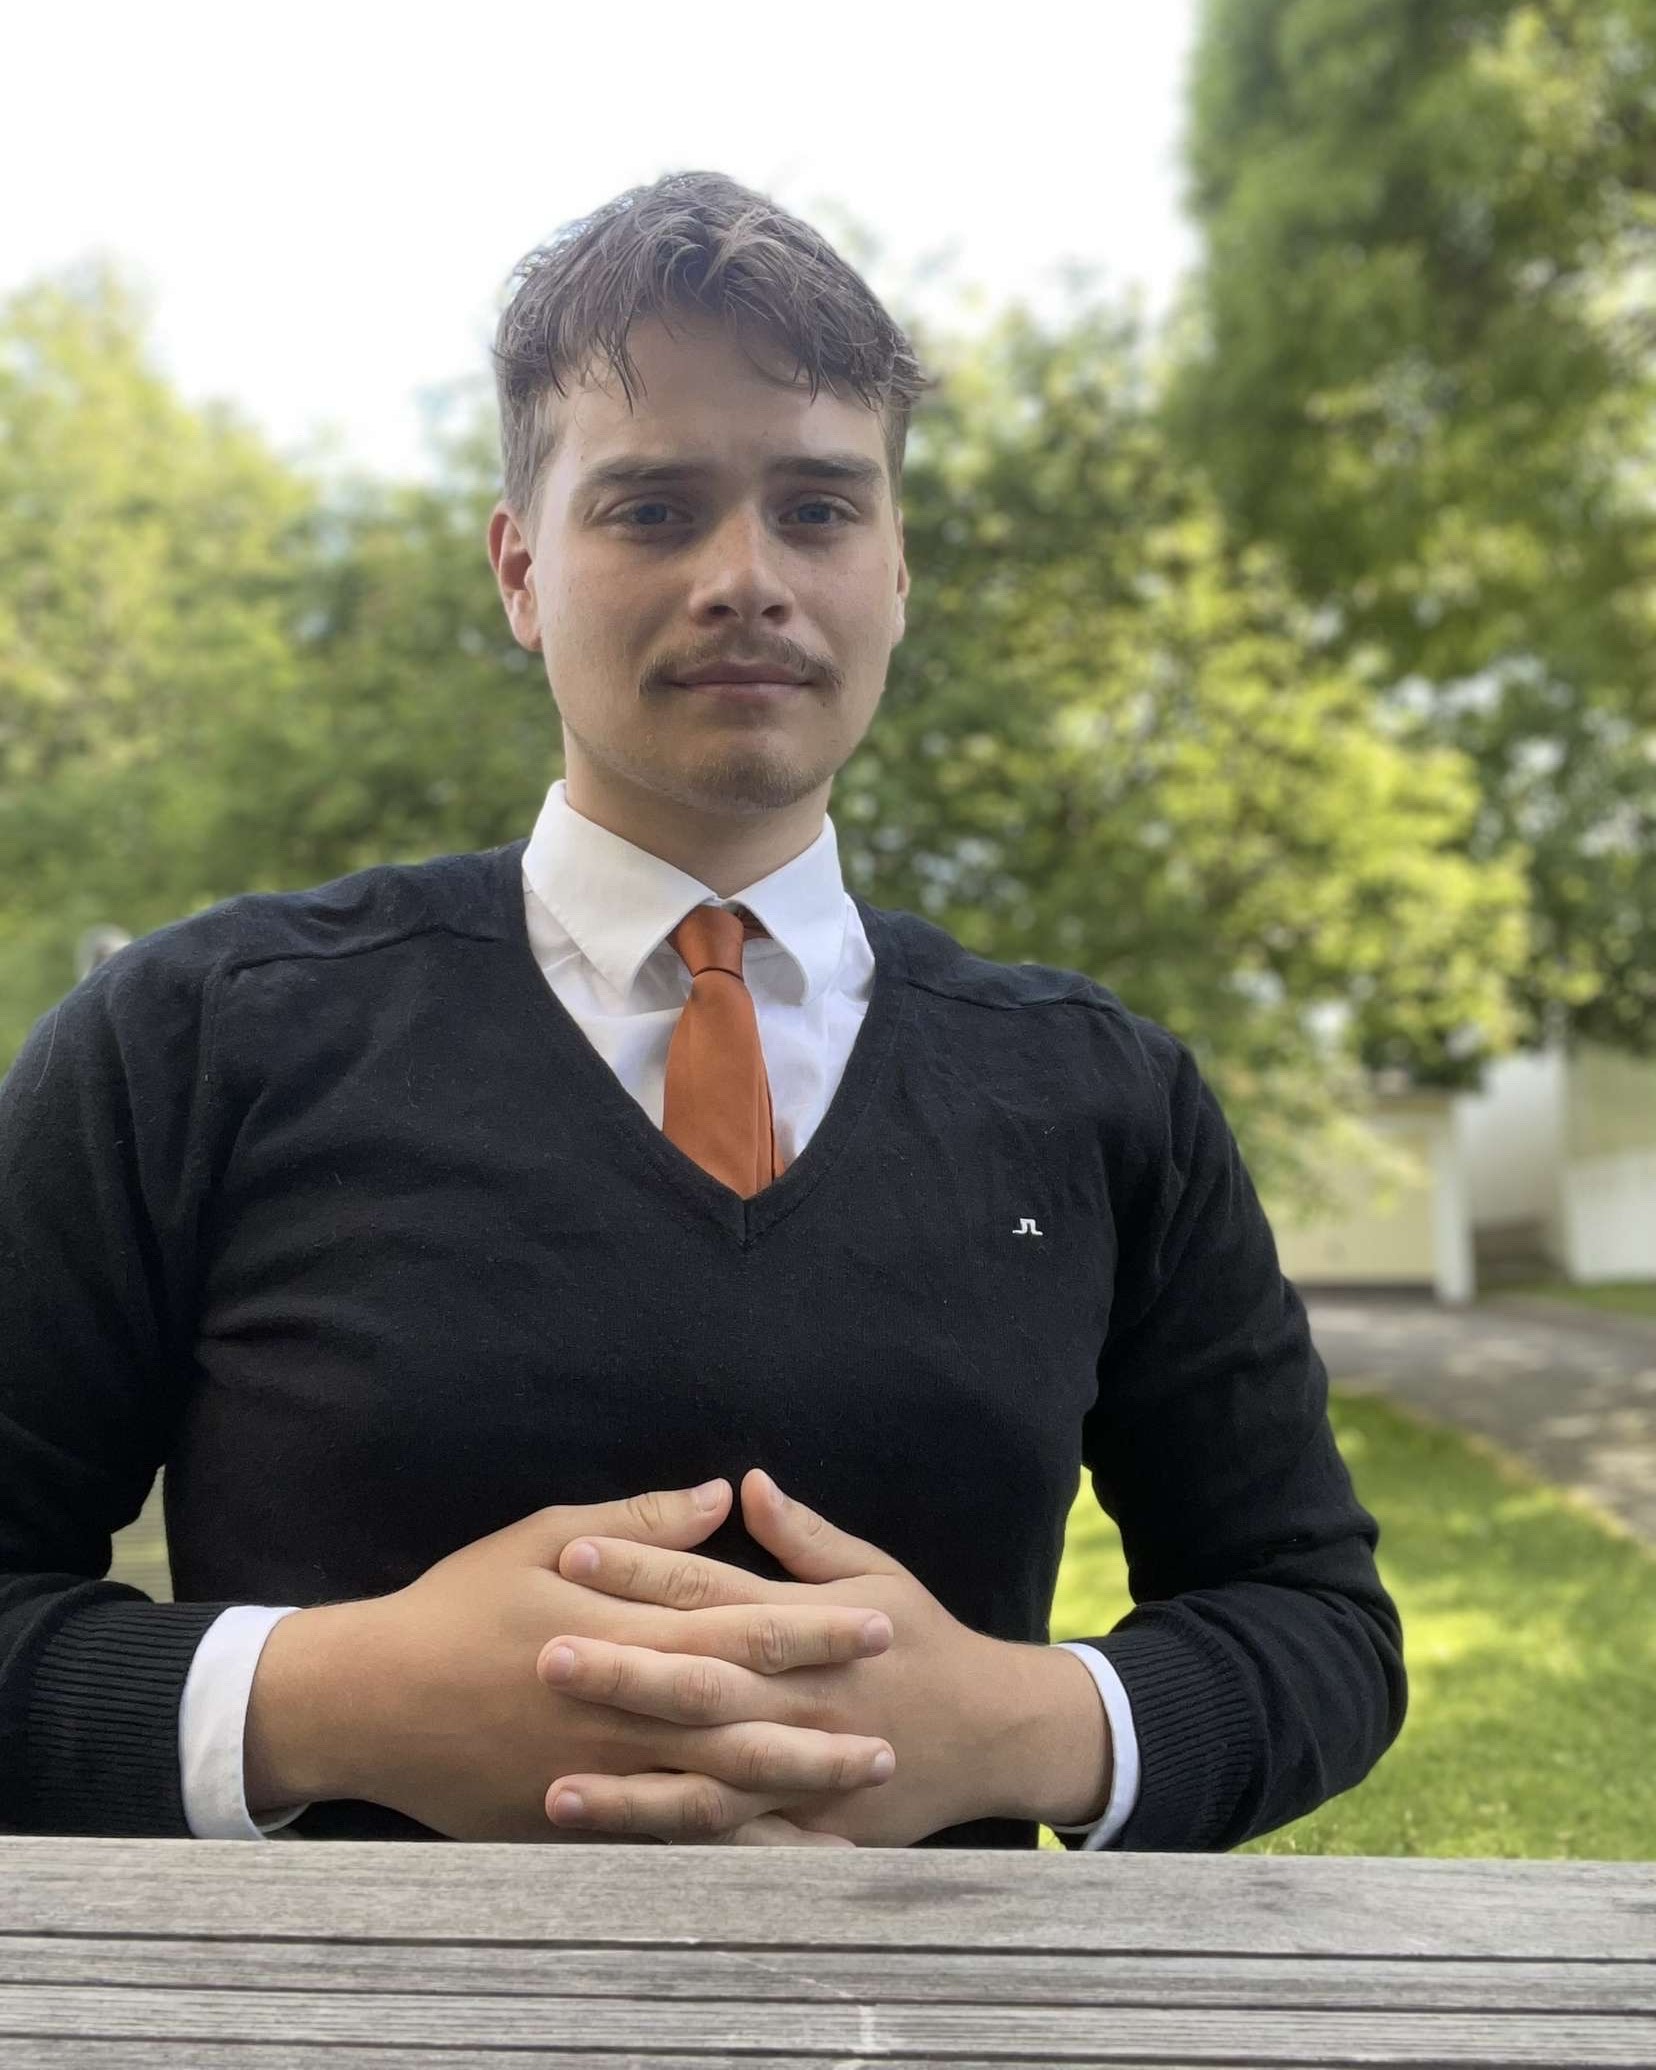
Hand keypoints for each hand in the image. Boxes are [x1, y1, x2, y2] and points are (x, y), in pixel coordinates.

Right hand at [343, 1481, 899, 1843]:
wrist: (370, 1700)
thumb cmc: (459, 1605)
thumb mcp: (544, 1537)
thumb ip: (643, 1524)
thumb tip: (722, 1495)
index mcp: (626, 1630)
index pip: (744, 1629)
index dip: (817, 1630)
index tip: (880, 1627)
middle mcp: (625, 1710)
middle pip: (745, 1722)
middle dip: (822, 1730)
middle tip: (891, 1736)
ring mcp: (603, 1776)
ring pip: (715, 1794)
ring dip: (789, 1799)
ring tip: (853, 1803)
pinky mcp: (576, 1821)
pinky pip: (666, 1842)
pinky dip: (724, 1852)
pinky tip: (771, 1858)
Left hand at [536, 1467, 1010, 1845]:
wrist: (992, 1731)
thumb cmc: (921, 1640)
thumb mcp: (874, 1572)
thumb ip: (804, 1535)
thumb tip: (745, 1483)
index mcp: (808, 1627)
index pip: (711, 1593)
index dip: (643, 1572)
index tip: (575, 1554)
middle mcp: (800, 1700)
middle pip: (699, 1685)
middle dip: (621, 1673)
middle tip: (543, 1657)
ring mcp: (801, 1773)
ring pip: (707, 1783)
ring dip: (631, 1788)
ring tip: (556, 1787)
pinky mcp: (806, 1829)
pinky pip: (732, 1846)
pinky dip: (677, 1852)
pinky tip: (623, 1860)